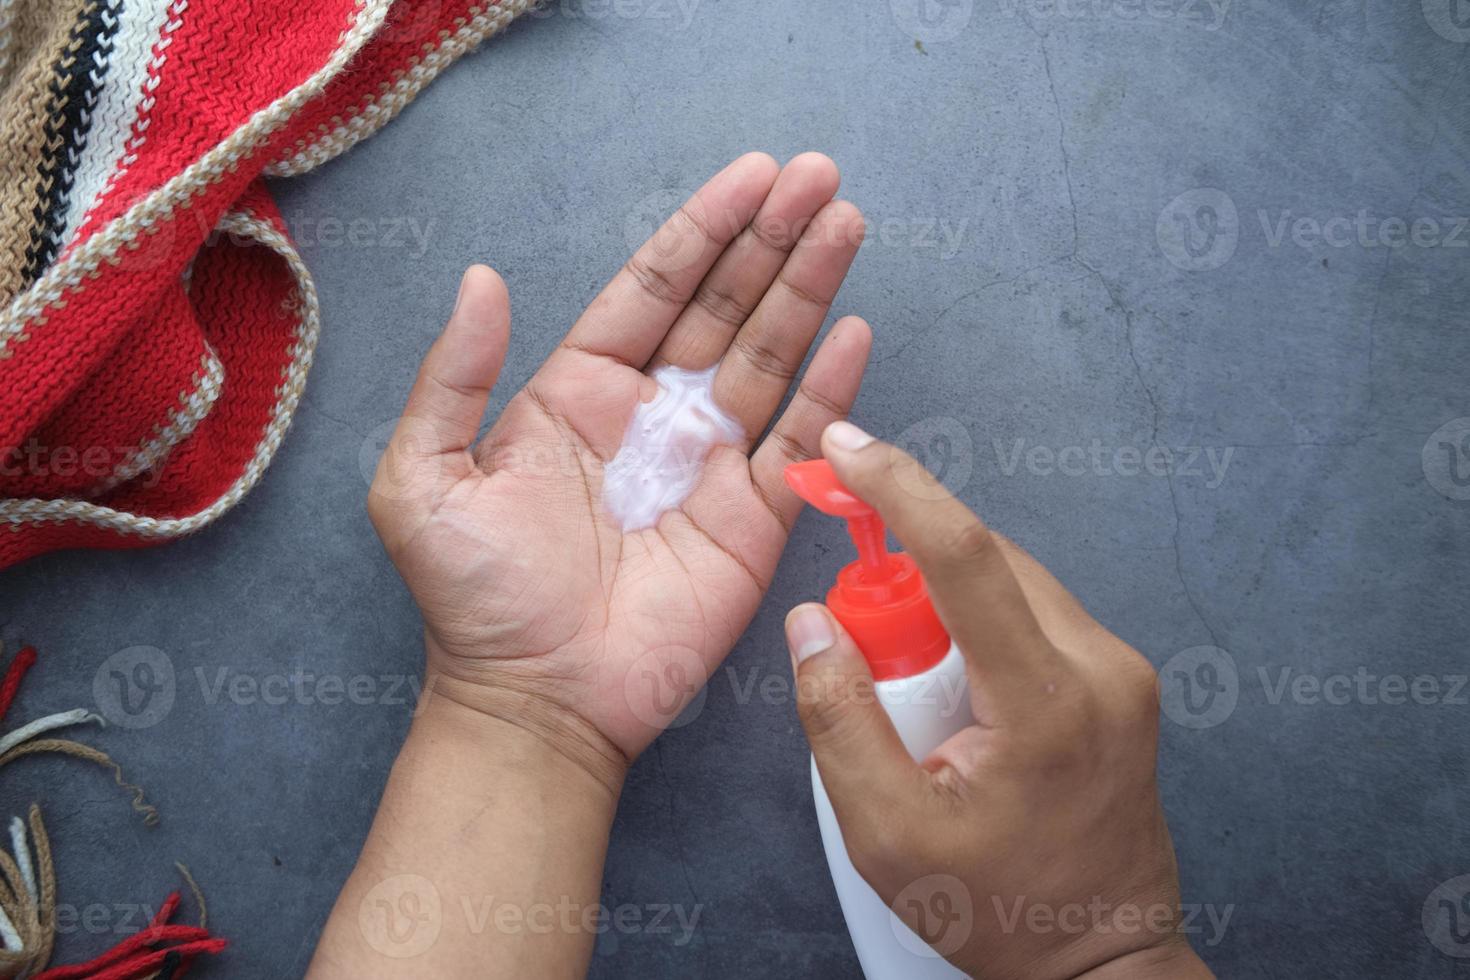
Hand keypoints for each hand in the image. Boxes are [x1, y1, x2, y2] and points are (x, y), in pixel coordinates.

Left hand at [369, 153, 870, 784]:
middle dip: (772, 239)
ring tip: (846, 221)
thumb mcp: (423, 480)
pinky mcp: (751, 520)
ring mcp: (708, 465)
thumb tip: (481, 278)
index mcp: (580, 392)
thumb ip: (453, 377)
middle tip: (820, 176)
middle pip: (725, 308)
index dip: (703, 230)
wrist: (534, 700)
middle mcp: (652, 415)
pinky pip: (799, 443)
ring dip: (809, 288)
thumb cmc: (474, 597)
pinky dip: (831, 389)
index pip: (654, 290)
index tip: (754, 175)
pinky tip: (853, 330)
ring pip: (771, 358)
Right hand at [784, 422, 1213, 979]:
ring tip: (913, 685)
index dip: (900, 487)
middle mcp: (1100, 669)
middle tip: (861, 627)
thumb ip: (840, 719)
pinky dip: (978, 618)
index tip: (847, 449)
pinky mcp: (1119, 677)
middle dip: (909, 564)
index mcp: (1048, 703)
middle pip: (986, 560)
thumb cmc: (1002, 908)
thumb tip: (814, 626)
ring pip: (1010, 578)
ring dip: (944, 595)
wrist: (1102, 957)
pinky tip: (953, 680)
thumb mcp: (888, 835)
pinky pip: (1033, 609)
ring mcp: (1121, 669)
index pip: (968, 557)